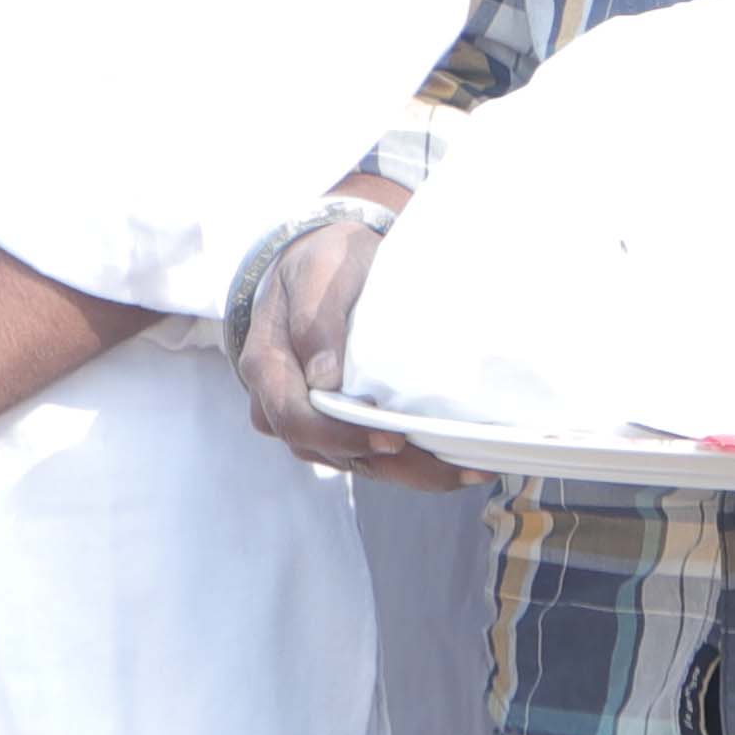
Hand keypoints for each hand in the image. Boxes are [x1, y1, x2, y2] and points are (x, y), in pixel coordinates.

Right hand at [231, 212, 473, 489]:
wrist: (323, 264)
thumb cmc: (321, 262)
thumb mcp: (318, 271)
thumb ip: (316, 318)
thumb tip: (323, 378)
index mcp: (267, 367)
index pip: (298, 419)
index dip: (343, 437)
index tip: (393, 438)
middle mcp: (280, 403)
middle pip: (331, 451)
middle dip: (394, 467)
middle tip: (452, 470)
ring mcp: (309, 417)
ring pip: (354, 460)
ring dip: (409, 473)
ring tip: (467, 471)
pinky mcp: (337, 421)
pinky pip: (367, 452)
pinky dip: (408, 462)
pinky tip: (452, 461)